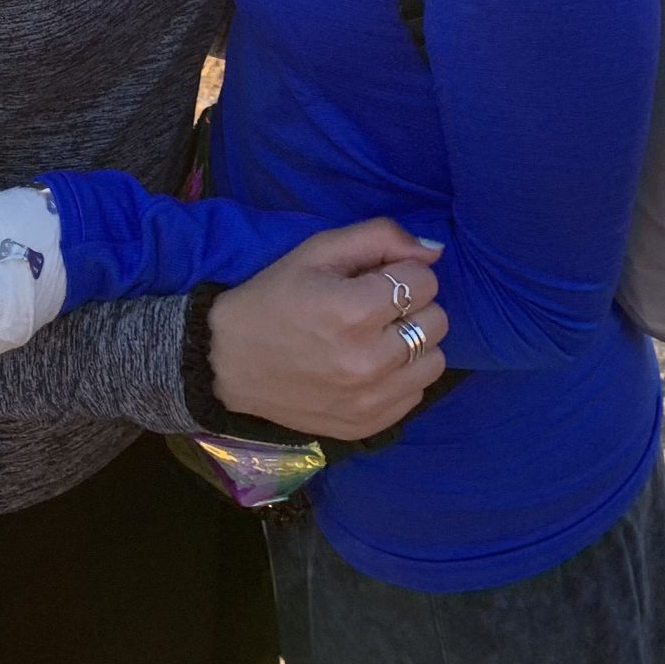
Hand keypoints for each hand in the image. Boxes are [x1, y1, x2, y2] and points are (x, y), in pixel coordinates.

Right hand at [207, 221, 447, 439]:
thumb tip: (434, 251)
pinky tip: (370, 367)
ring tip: (378, 338)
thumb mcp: (317, 251)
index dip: (402, 273)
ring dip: (414, 344)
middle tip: (375, 308)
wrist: (227, 361)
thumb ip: (379, 238)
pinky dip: (401, 377)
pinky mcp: (367, 425)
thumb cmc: (273, 297)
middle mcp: (369, 361)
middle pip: (437, 320)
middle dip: (412, 306)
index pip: (425, 281)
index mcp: (354, 311)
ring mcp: (370, 400)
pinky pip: (416, 394)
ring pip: (435, 361)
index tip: (374, 279)